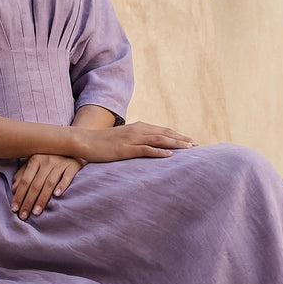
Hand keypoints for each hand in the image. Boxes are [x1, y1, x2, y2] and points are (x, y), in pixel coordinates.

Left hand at [11, 153, 84, 220]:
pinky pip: (67, 176)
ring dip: (42, 199)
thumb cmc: (51, 156)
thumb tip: (13, 189)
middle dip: (28, 202)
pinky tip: (57, 195)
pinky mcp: (74, 165)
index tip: (14, 209)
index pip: (25, 181)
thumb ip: (23, 174)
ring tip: (36, 212)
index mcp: (35, 159)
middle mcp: (47, 160)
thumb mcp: (35, 163)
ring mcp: (61, 162)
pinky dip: (62, 185)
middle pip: (35, 184)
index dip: (19, 195)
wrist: (73, 145)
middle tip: (23, 216)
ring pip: (49, 183)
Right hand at [77, 121, 195, 162]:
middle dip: (182, 139)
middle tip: (197, 145)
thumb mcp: (122, 139)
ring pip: (159, 139)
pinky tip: (169, 155)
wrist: (85, 141)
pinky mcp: (126, 149)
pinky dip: (159, 152)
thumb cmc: (103, 142)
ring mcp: (132, 139)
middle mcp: (138, 130)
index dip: (178, 135)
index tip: (191, 141)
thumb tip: (146, 147)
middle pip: (165, 133)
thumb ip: (135, 140)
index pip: (163, 130)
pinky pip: (145, 150)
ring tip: (189, 149)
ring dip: (175, 144)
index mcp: (138, 127)